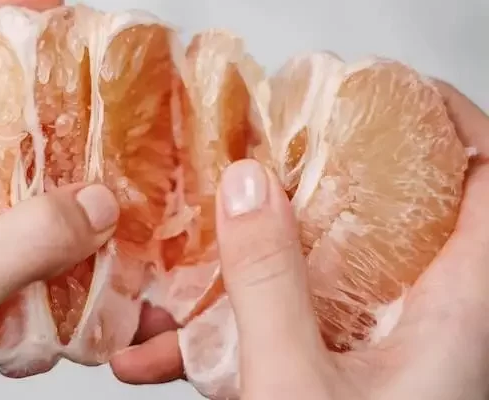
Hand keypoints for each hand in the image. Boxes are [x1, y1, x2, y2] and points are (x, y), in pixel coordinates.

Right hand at [110, 82, 488, 398]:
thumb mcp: (295, 388)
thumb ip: (270, 284)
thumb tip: (252, 189)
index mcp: (453, 311)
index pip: (486, 182)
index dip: (451, 123)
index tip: (390, 91)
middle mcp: (421, 321)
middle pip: (390, 213)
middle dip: (322, 179)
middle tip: (271, 154)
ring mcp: (373, 349)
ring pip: (320, 273)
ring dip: (246, 266)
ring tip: (186, 261)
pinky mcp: (334, 372)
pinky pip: (282, 325)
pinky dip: (226, 328)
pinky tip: (163, 350)